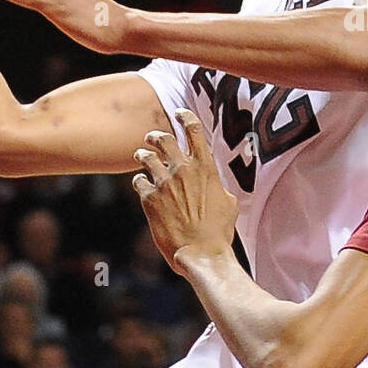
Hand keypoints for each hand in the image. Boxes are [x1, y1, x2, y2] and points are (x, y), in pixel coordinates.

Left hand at [132, 109, 238, 275]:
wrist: (201, 255)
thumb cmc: (219, 232)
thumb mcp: (229, 203)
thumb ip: (218, 186)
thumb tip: (215, 183)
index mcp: (205, 167)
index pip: (194, 130)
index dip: (185, 116)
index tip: (179, 112)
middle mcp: (182, 170)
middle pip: (163, 138)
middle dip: (155, 136)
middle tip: (152, 138)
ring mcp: (164, 182)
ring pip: (146, 156)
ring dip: (143, 154)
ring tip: (141, 156)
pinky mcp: (149, 199)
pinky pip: (139, 181)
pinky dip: (140, 182)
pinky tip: (142, 186)